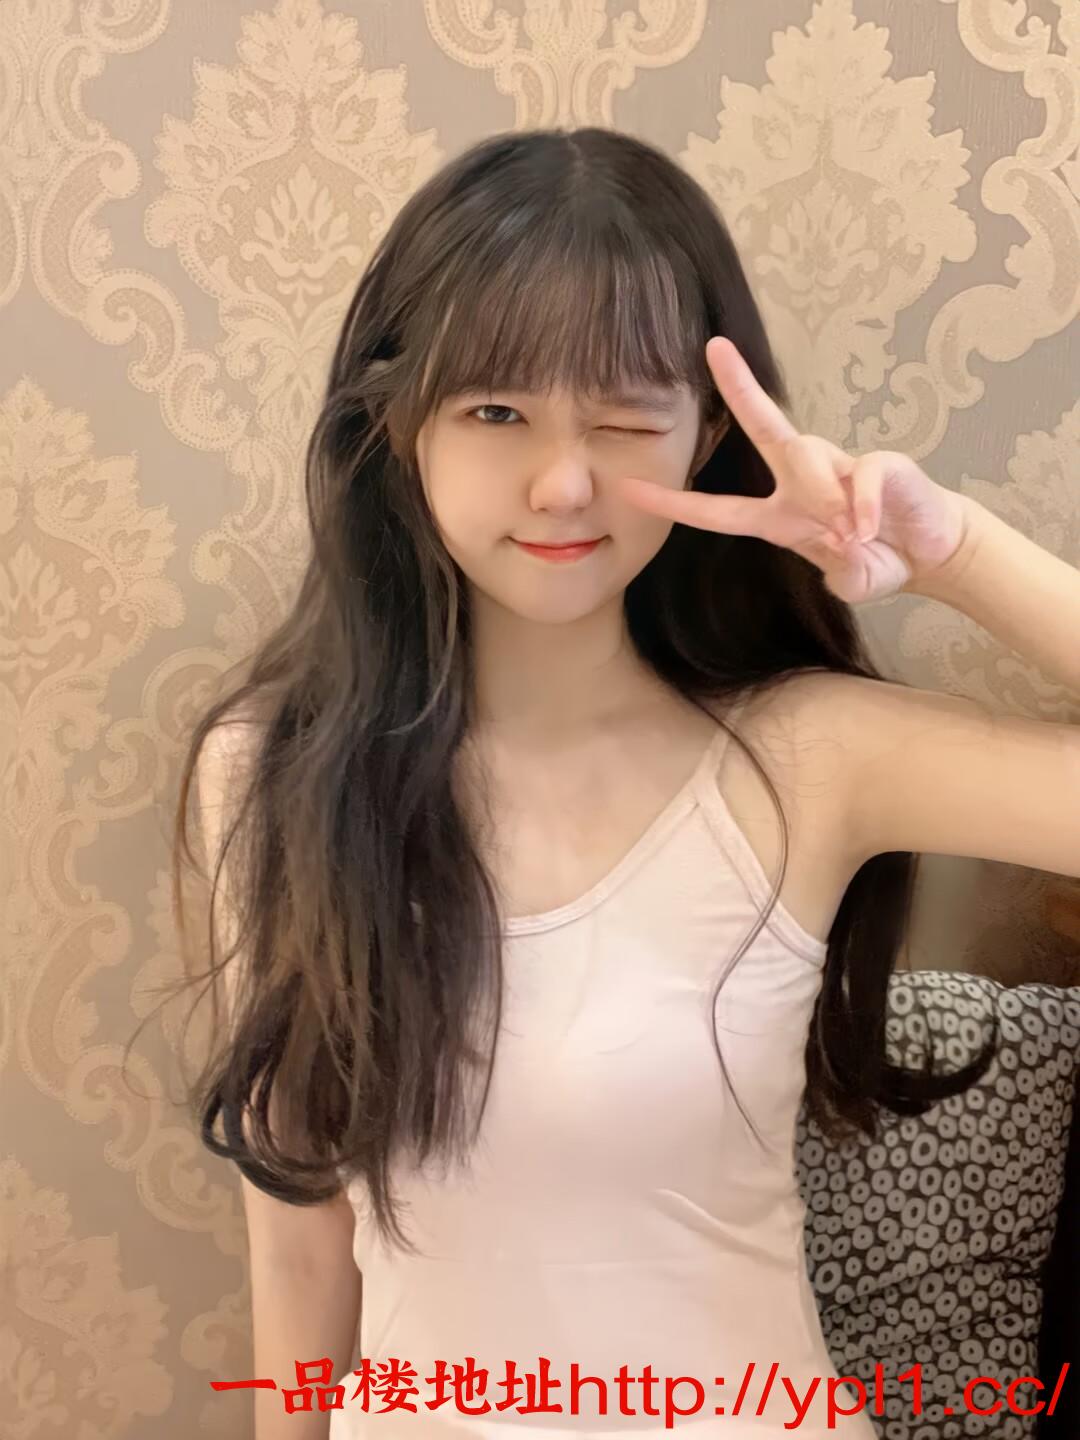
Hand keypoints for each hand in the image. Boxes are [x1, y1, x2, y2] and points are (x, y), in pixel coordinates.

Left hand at [612, 336, 970, 603]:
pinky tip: (868, 530)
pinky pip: (862, 475)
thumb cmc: (879, 559)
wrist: (934, 552)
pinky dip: (862, 505)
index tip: (630, 488)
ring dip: (823, 497)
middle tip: (716, 348)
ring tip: (849, 534)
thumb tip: (843, 549)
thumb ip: (841, 572)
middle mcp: (805, 481)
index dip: (674, 503)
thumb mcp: (851, 579)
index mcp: (781, 514)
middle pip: (766, 426)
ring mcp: (844, 467)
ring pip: (811, 457)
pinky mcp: (883, 464)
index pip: (717, 509)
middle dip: (739, 387)